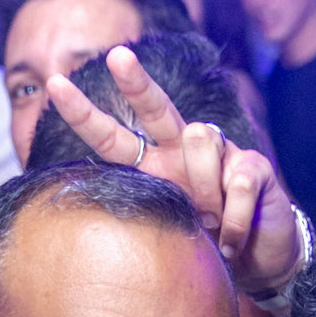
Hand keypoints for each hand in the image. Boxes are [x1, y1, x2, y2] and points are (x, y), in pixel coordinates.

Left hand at [45, 46, 304, 296]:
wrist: (261, 260)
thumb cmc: (210, 244)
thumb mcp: (174, 232)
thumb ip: (154, 214)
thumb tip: (133, 207)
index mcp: (155, 165)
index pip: (114, 137)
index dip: (85, 114)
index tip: (54, 85)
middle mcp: (183, 149)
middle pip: (155, 106)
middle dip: (136, 81)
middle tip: (116, 57)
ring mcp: (222, 151)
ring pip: (199, 140)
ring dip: (206, 193)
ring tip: (214, 227)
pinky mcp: (254, 164)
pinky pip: (238, 182)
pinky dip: (236, 221)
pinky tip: (235, 241)